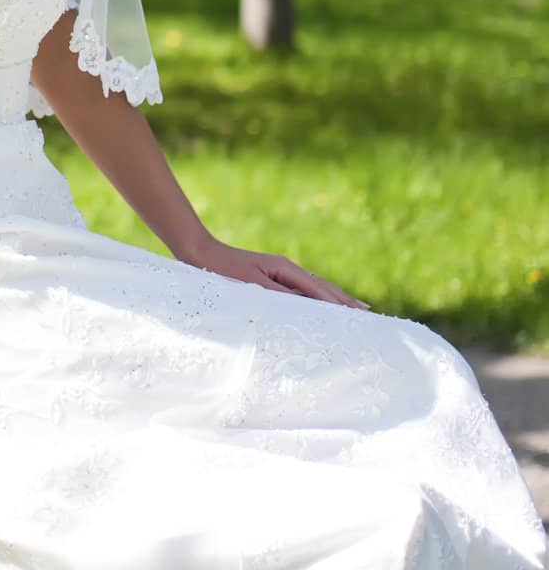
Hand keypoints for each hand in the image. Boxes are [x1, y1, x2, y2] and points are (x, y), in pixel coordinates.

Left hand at [178, 233, 370, 310]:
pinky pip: (302, 289)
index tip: (359, 315)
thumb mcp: (252, 287)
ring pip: (315, 287)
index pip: (319, 290)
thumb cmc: (223, 273)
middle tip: (368, 314)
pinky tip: (321, 304)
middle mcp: (287, 269)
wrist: (200, 253)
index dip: (339, 304)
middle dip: (345, 300)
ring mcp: (280, 272)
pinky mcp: (272, 277)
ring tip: (355, 308)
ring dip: (335, 298)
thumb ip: (279, 297)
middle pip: (323, 286)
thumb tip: (306, 306)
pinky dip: (317, 297)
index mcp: (285, 269)